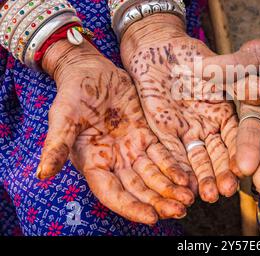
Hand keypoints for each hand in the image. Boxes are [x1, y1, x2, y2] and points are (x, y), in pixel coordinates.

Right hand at [37, 40, 193, 224]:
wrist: (91, 69)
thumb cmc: (72, 92)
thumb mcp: (63, 116)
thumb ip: (55, 144)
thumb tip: (42, 174)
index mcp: (93, 162)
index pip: (113, 193)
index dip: (132, 207)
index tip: (152, 218)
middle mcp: (114, 161)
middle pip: (138, 188)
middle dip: (158, 201)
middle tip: (181, 210)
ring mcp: (131, 148)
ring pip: (153, 174)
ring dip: (170, 188)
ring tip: (189, 198)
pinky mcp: (146, 134)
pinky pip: (162, 154)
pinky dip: (174, 166)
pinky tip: (188, 177)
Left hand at [121, 14, 239, 202]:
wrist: (154, 48)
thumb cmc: (186, 52)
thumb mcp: (212, 65)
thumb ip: (233, 78)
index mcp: (225, 110)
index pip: (237, 136)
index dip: (242, 151)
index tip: (246, 168)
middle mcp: (208, 125)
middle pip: (219, 154)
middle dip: (223, 173)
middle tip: (227, 191)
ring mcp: (187, 130)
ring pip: (197, 158)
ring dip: (203, 177)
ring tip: (209, 196)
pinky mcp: (164, 132)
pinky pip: (171, 153)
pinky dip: (177, 169)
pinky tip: (183, 185)